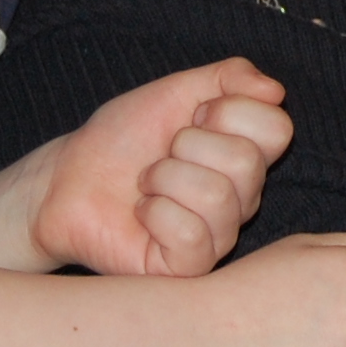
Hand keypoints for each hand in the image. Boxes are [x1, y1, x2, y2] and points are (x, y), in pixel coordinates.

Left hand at [26, 60, 291, 275]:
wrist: (67, 179)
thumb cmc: (123, 139)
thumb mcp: (175, 93)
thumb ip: (229, 78)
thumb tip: (276, 91)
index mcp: (248, 155)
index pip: (278, 129)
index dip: (229, 111)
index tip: (193, 117)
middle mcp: (243, 200)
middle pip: (247, 162)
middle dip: (188, 144)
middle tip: (163, 153)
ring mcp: (218, 237)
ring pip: (216, 197)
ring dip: (164, 177)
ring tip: (146, 183)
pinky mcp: (187, 268)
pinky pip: (190, 236)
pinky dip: (155, 212)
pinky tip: (142, 212)